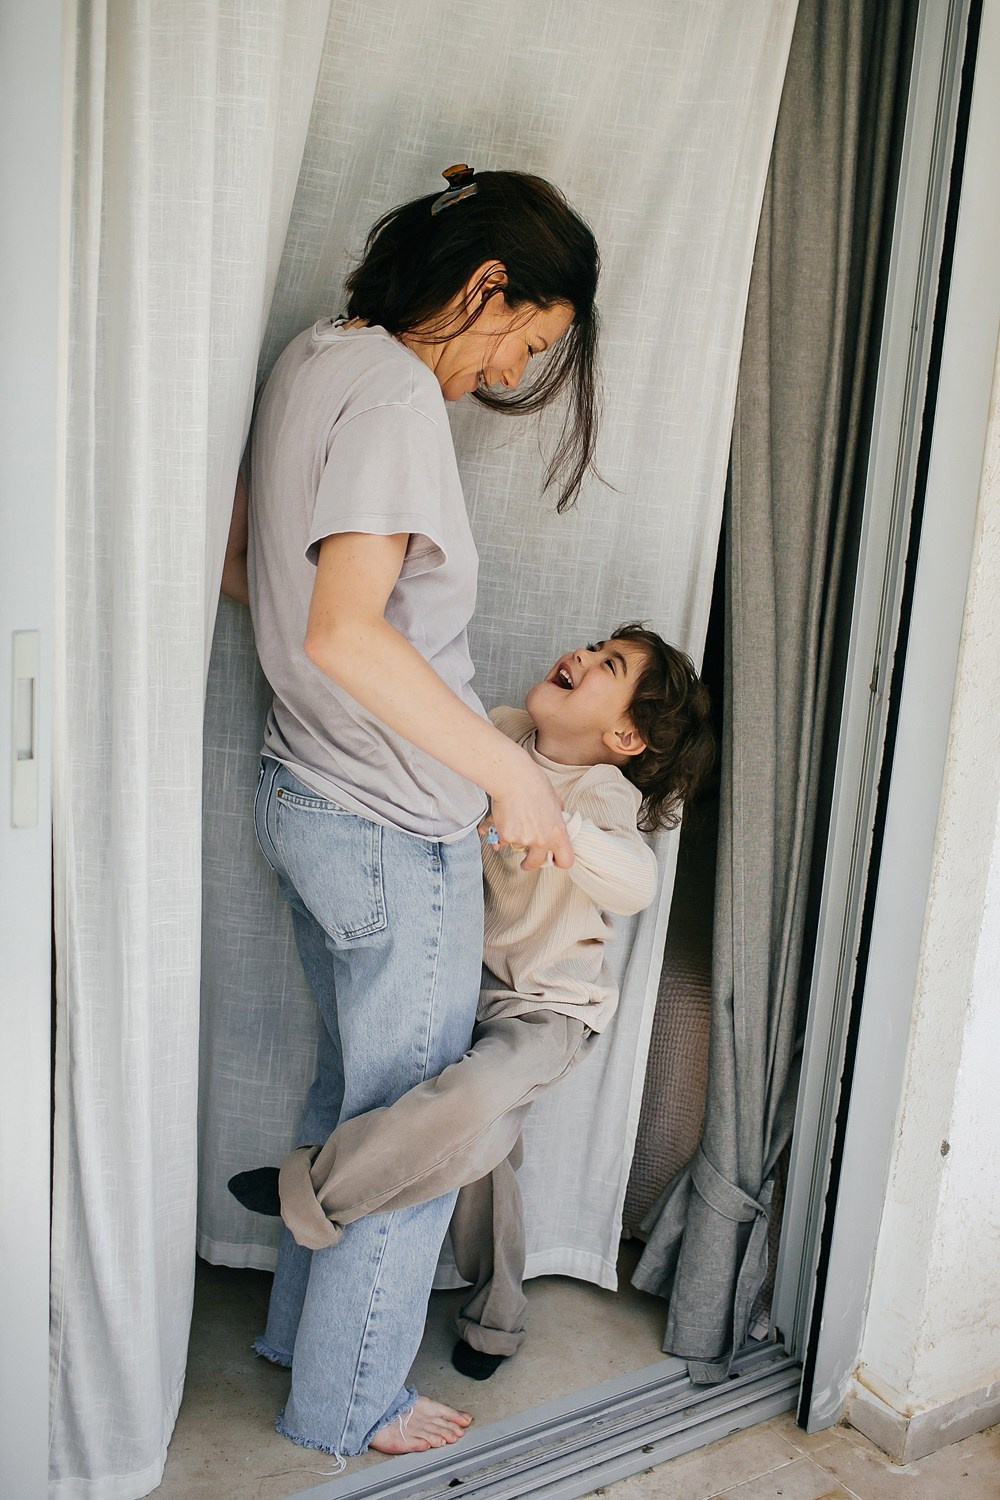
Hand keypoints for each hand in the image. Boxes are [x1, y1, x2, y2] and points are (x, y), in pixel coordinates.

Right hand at [479, 756, 573, 870]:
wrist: (514, 779)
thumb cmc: (535, 784)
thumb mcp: (556, 802)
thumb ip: (557, 817)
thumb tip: (555, 821)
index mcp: (558, 833)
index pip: (565, 860)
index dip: (558, 861)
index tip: (552, 859)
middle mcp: (541, 840)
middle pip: (536, 864)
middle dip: (530, 863)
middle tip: (526, 860)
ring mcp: (523, 840)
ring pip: (517, 848)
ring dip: (516, 840)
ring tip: (515, 821)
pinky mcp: (507, 836)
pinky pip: (504, 840)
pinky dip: (504, 832)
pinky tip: (506, 817)